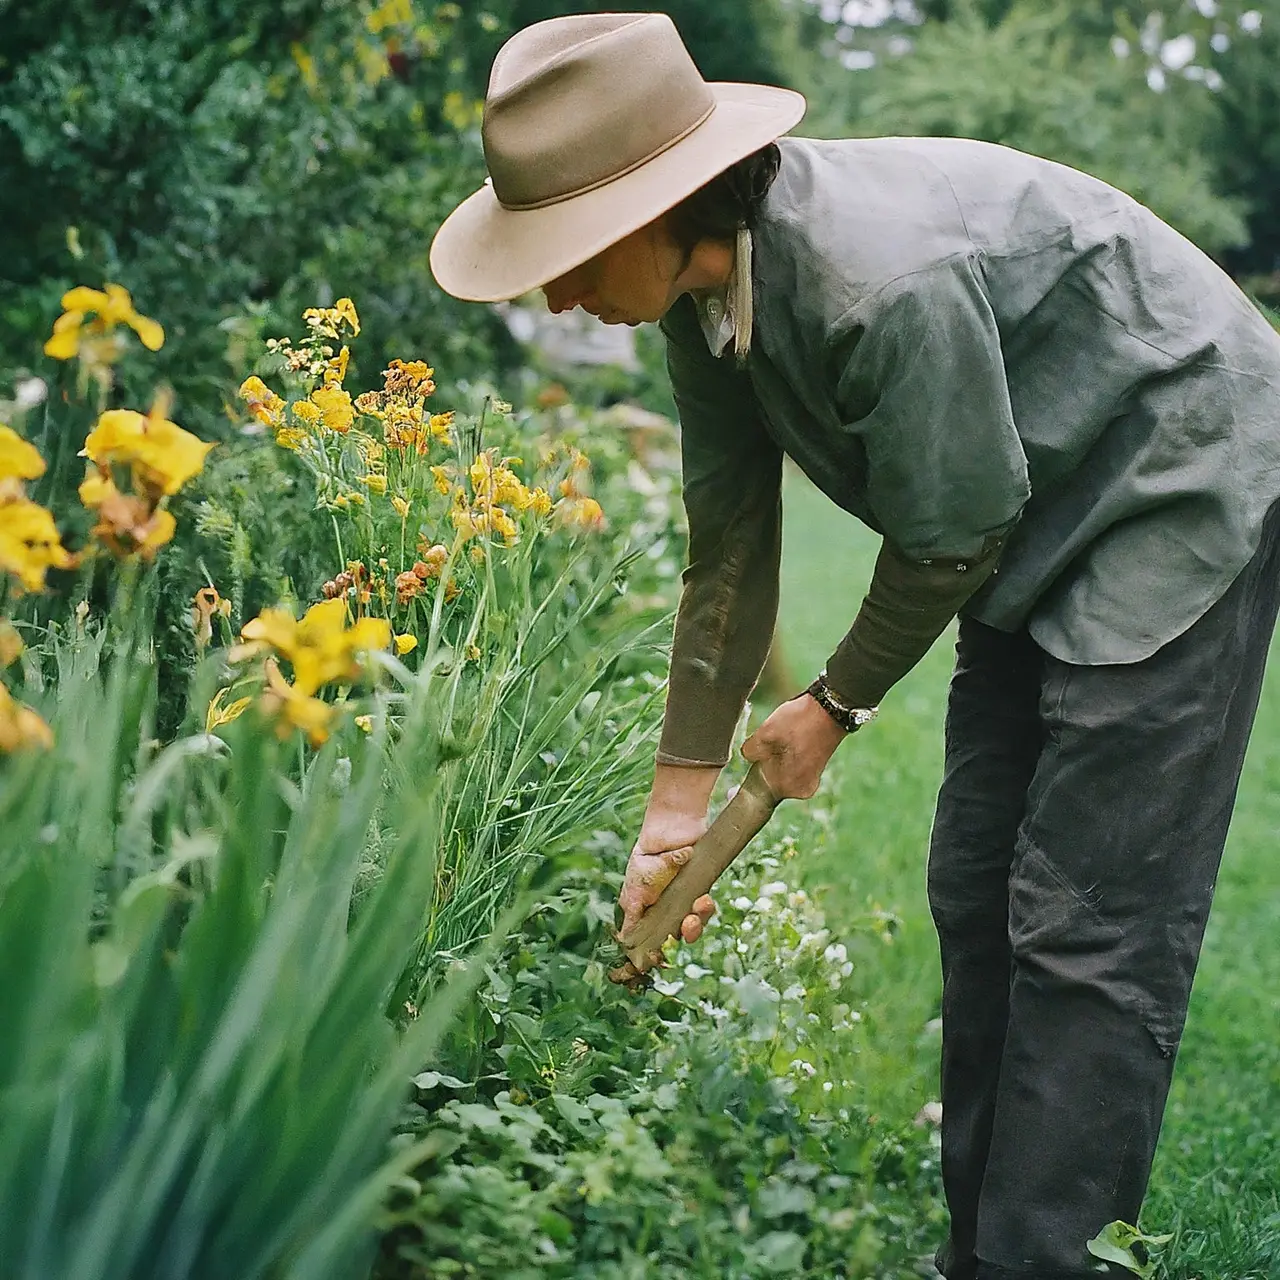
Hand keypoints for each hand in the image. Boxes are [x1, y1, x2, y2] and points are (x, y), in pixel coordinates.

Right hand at [617, 820, 717, 951]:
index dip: (660, 953)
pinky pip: (705, 908)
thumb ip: (632, 917)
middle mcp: (668, 912)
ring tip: (699, 905)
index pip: (655, 942)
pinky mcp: (701, 891)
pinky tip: (704, 899)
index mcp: (650, 915)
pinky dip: (705, 908)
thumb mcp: (635, 891)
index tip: (662, 957)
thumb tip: (625, 941)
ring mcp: (686, 902)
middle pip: (678, 936)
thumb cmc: (647, 860)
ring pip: (694, 924)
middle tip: (687, 925)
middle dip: (684, 934)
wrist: (669, 830)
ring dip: (697, 921)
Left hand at [741, 693, 846, 798]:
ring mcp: (810, 782)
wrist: (831, 709)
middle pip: (769, 780)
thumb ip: (750, 752)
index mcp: (785, 786)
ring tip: (786, 738)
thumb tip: (749, 758)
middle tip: (771, 742)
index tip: (745, 770)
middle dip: (765, 764)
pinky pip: (792, 768)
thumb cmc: (799, 721)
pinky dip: (788, 756)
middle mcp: (800, 790)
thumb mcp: (765, 733)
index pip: (757, 791)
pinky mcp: (815, 772)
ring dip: (777, 758)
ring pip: (781, 772)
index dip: (749, 777)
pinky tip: (793, 739)